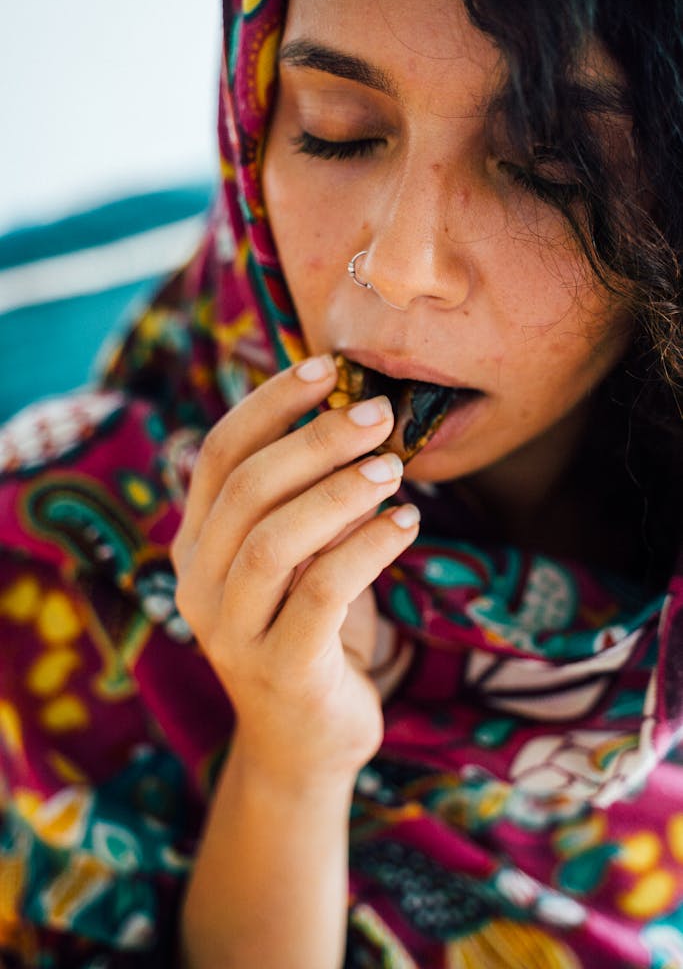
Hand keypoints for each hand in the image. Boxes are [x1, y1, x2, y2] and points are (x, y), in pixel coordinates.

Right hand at [171, 355, 419, 788]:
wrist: (306, 743)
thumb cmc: (311, 633)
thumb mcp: (306, 559)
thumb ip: (313, 503)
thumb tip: (362, 429)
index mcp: (198, 543)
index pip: (220, 454)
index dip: (270, 403)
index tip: (326, 368)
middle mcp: (200, 583)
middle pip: (245, 489)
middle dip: (314, 440)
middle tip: (378, 415)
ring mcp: (232, 631)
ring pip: (273, 541)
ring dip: (337, 492)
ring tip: (393, 467)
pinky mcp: (280, 669)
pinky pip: (321, 594)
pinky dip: (366, 549)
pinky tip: (407, 525)